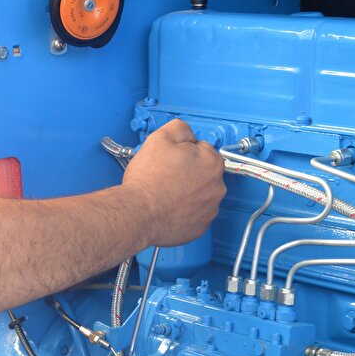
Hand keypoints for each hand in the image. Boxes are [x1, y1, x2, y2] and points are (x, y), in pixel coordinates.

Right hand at [122, 119, 225, 246]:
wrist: (137, 213)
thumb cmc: (148, 180)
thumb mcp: (160, 138)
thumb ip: (180, 128)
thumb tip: (186, 132)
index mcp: (211, 162)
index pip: (203, 149)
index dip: (184, 152)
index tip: (172, 159)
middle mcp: (217, 186)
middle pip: (204, 172)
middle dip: (188, 172)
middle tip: (166, 175)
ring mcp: (210, 209)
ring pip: (201, 194)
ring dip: (188, 192)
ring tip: (165, 192)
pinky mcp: (200, 227)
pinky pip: (195, 214)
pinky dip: (184, 211)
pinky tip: (168, 207)